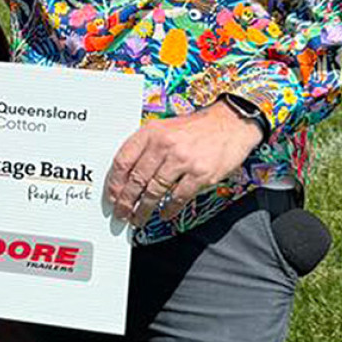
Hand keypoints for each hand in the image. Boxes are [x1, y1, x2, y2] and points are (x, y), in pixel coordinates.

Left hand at [105, 100, 264, 226]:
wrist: (230, 123)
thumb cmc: (194, 128)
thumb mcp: (163, 129)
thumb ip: (145, 148)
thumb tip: (127, 175)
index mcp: (150, 133)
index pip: (123, 161)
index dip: (114, 182)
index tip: (111, 196)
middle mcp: (163, 145)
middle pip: (137, 180)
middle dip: (126, 201)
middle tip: (121, 213)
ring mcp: (182, 160)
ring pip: (155, 191)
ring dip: (144, 209)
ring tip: (138, 218)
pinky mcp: (201, 174)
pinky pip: (179, 197)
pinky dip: (169, 209)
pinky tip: (163, 214)